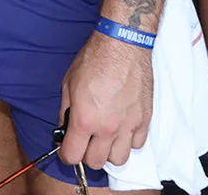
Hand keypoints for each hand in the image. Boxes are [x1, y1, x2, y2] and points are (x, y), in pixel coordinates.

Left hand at [59, 31, 152, 170]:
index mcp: (84, 119)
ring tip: (104, 136)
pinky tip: (121, 126)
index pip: (72, 156)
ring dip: (109, 151)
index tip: (66, 148)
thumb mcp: (68, 83)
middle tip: (85, 140)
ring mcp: (128, 126)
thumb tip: (63, 128)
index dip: (66, 154)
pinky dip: (128, 141)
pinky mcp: (144, 120)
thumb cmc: (93, 60)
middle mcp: (107, 128)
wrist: (121, 45)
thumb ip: (65, 111)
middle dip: (86, 154)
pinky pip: (137, 145)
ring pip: (119, 160)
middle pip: (95, 162)